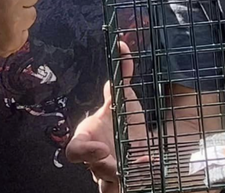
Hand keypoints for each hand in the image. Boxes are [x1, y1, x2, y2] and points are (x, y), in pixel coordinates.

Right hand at [67, 42, 144, 192]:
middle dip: (106, 167)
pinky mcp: (121, 183)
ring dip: (119, 179)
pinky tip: (148, 169)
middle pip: (93, 170)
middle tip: (119, 163)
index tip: (102, 148)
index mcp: (88, 138)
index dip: (85, 151)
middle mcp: (95, 159)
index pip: (75, 150)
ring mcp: (107, 174)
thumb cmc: (120, 122)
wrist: (130, 143)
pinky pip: (121, 189)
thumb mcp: (122, 100)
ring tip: (136, 169)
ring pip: (105, 186)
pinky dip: (134, 182)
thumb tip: (122, 46)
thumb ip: (122, 77)